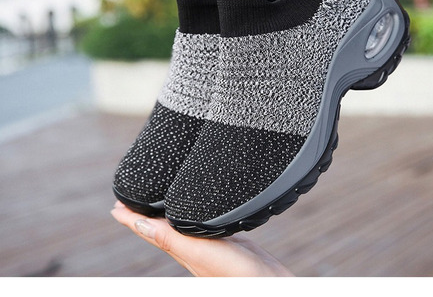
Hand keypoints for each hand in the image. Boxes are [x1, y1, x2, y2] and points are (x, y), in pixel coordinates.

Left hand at [111, 201, 293, 276]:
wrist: (266, 283)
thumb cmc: (232, 272)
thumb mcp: (196, 251)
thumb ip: (168, 237)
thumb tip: (136, 223)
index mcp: (178, 248)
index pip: (147, 229)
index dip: (130, 216)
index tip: (116, 202)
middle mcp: (189, 245)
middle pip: (159, 226)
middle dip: (145, 212)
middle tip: (131, 198)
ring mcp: (207, 242)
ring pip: (179, 223)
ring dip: (165, 212)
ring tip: (157, 201)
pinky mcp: (226, 237)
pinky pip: (201, 222)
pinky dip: (192, 213)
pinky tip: (196, 208)